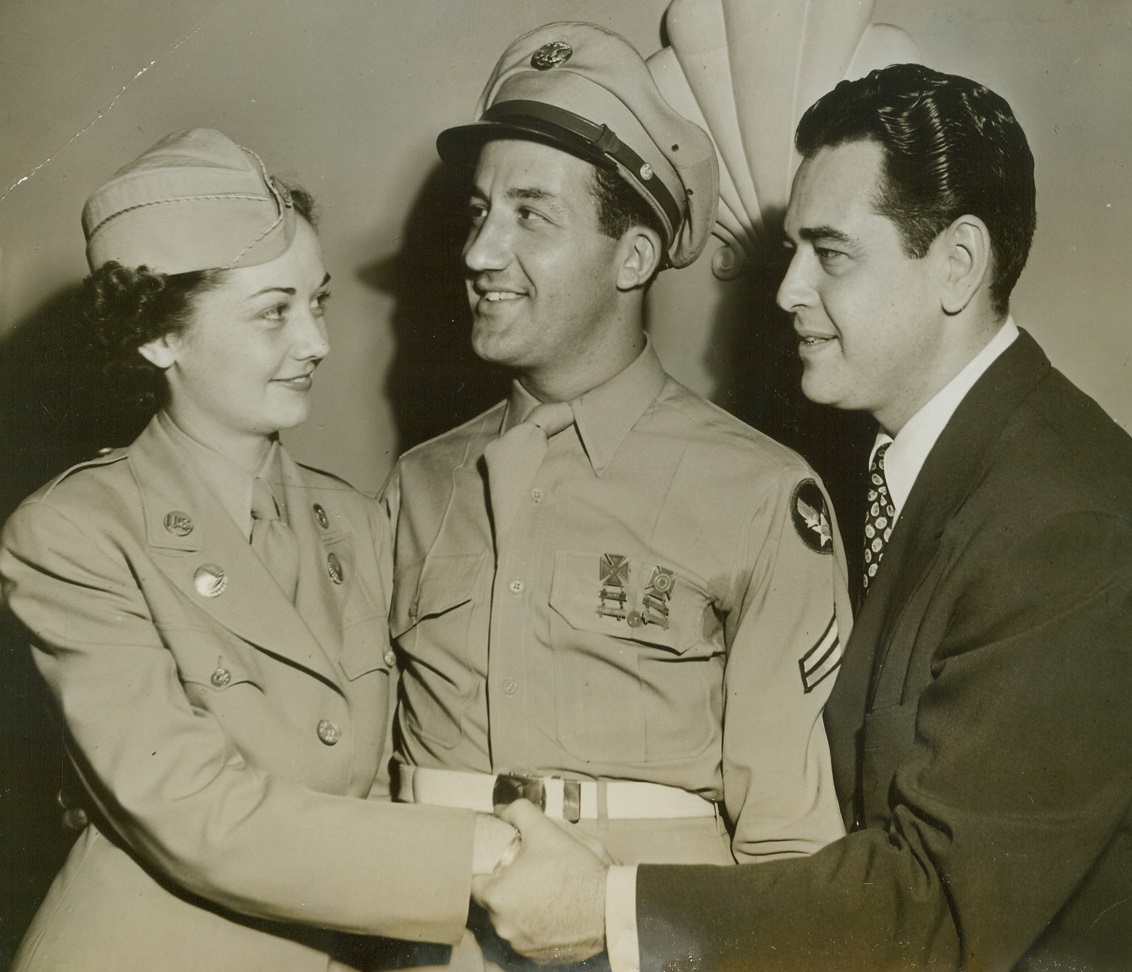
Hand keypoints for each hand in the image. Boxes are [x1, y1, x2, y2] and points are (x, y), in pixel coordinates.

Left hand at [471, 799, 607, 964]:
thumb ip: (518, 813)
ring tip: (546, 892)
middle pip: (494, 902)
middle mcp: (503, 927)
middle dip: (508, 888)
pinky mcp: (540, 958)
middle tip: (531, 874)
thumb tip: (501, 809)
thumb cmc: (576, 870)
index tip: (505, 862)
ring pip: (511, 922)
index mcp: (497, 897)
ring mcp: (522, 946)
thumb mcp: (546, 830)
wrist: (611, 907)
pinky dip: (538, 926)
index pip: (476, 882)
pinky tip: (556, 911)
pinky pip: (529, 938)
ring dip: (522, 909)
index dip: (489, 869)